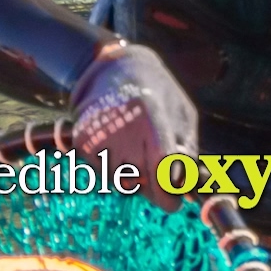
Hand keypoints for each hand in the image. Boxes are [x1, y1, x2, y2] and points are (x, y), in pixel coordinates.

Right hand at [71, 43, 197, 211]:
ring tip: (140, 151)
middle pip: (141, 183)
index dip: (168, 193)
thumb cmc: (158, 93)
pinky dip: (117, 169)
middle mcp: (121, 128)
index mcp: (151, 117)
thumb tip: (186, 189)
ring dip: (136, 179)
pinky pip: (105, 173)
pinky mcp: (83, 143)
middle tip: (160, 174)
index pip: (161, 168)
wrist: (114, 69)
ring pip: (122, 182)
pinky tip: (122, 146)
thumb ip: (187, 150)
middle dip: (155, 188)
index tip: (174, 201)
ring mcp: (99, 136)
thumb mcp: (183, 114)